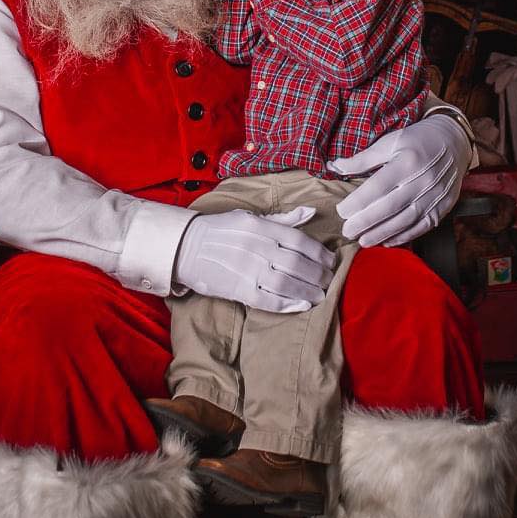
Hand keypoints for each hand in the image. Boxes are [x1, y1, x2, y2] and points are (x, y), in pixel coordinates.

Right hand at [173, 206, 335, 312]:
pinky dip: (288, 304)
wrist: (186, 246)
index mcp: (261, 227)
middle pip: (298, 264)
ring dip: (308, 291)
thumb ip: (283, 219)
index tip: (330, 261)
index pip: (300, 241)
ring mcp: (247, 270)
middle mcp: (257, 247)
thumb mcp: (251, 217)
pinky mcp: (238, 289)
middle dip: (318, 275)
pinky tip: (301, 305)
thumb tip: (310, 212)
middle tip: (328, 281)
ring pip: (287, 284)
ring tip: (319, 295)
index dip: (320, 253)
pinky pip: (268, 300)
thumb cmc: (221, 230)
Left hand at [331, 115, 472, 247]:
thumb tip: (334, 166)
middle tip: (347, 232)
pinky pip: (422, 226)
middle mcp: (422, 180)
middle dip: (366, 222)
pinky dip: (403, 236)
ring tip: (363, 241)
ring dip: (382, 233)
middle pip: (390, 207)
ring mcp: (435, 196)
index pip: (378, 186)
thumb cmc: (418, 140)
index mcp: (407, 161)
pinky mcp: (443, 207)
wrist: (455, 141)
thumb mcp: (390, 141)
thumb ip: (363, 159)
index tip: (341, 211)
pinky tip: (387, 241)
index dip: (358, 202)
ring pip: (405, 220)